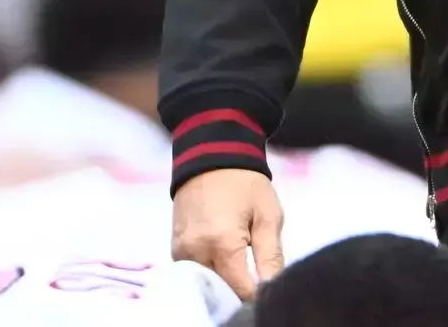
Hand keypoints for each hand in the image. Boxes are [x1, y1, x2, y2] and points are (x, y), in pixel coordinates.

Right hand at [172, 169, 284, 300]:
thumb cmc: (246, 183)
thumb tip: (272, 289)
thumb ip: (271, 257)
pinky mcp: (175, 247)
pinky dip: (209, 270)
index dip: (257, 294)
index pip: (241, 290)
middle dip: (239, 287)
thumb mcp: (268, 216)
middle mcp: (196, 251)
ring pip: (206, 283)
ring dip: (223, 280)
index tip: (266, 284)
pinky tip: (222, 256)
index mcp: (222, 243)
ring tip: (238, 259)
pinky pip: (193, 272)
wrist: (211, 154)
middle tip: (254, 269)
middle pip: (221, 291)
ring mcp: (181, 251)